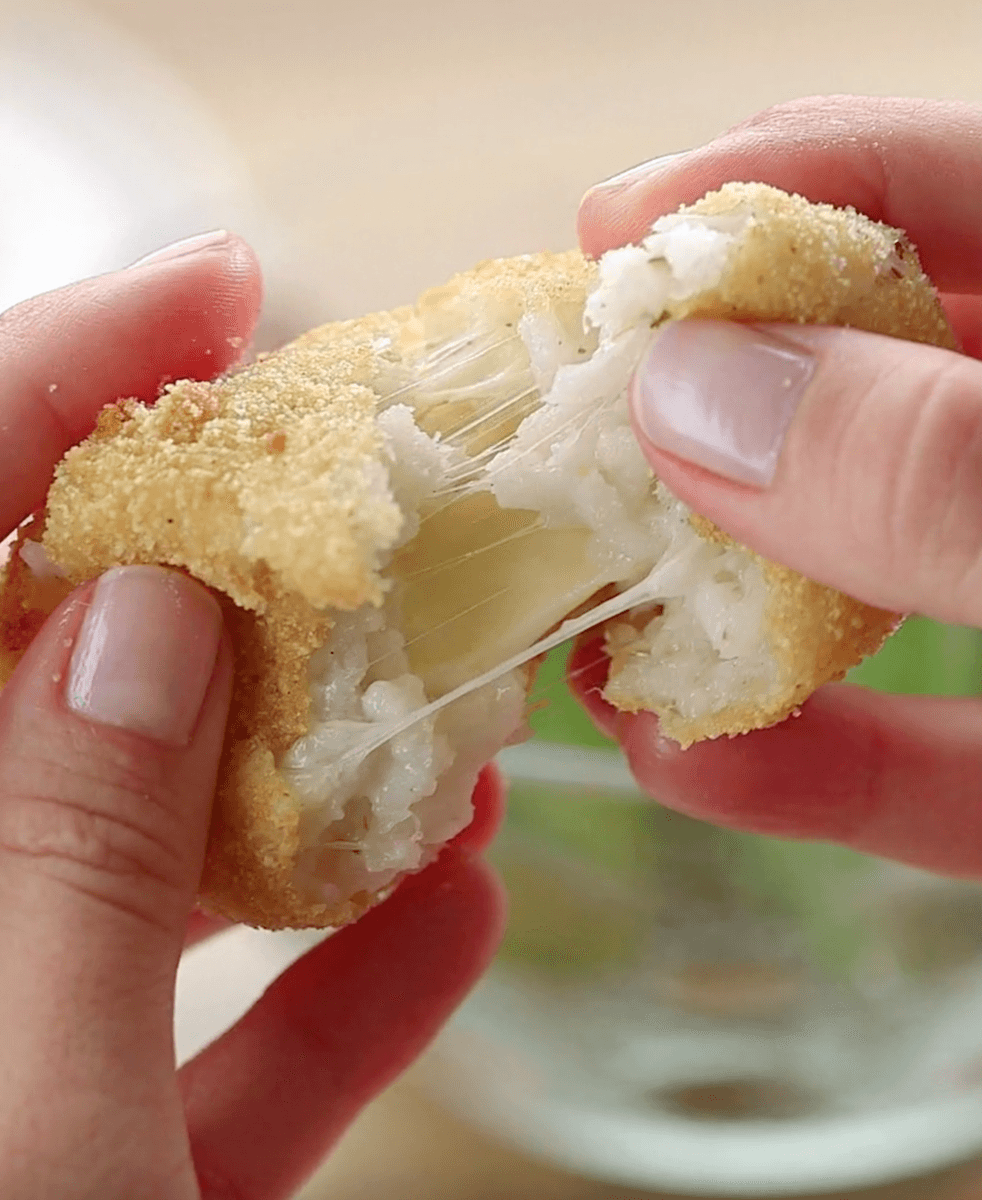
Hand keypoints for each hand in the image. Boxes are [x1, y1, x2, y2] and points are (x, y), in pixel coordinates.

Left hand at [0, 233, 504, 1198]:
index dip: (19, 394)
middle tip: (321, 526)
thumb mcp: (25, 1166)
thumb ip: (77, 877)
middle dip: (166, 598)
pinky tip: (439, 924)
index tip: (207, 288)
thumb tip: (160, 626)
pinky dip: (288, 996)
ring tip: (422, 729)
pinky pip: (142, 1041)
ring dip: (259, 801)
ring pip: (69, 862)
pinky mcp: (9, 1171)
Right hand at [570, 96, 981, 877]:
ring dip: (714, 610)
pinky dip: (802, 765)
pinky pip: (923, 756)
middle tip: (550, 442)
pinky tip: (681, 765)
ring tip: (580, 628)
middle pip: (864, 387)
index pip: (951, 183)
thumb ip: (948, 468)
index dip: (774, 181)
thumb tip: (691, 398)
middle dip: (700, 412)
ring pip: (868, 579)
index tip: (604, 233)